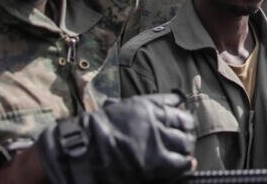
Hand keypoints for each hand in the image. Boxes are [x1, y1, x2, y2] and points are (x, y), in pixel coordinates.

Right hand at [37, 93, 195, 183]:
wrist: (79, 151)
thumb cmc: (94, 130)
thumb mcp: (119, 108)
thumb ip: (144, 106)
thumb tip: (172, 103)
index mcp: (146, 105)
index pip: (177, 106)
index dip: (181, 116)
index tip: (181, 122)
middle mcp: (155, 120)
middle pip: (186, 123)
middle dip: (186, 131)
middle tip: (184, 139)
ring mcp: (157, 140)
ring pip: (185, 142)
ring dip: (185, 147)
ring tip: (183, 153)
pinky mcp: (155, 162)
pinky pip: (180, 163)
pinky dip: (185, 164)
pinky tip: (187, 164)